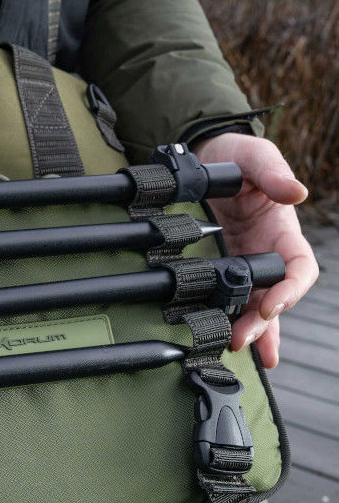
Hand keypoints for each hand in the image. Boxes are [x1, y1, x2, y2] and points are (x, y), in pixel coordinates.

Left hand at [192, 133, 317, 367]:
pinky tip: (217, 336)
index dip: (291, 289)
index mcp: (282, 231)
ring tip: (234, 348)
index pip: (299, 267)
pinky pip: (224, 294)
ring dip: (246, 327)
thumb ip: (272, 174)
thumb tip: (295, 192)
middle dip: (263, 321)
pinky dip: (223, 315)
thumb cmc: (237, 154)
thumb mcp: (255, 156)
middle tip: (242, 339)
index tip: (275, 304)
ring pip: (251, 302)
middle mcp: (266, 252)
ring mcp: (241, 261)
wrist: (204, 155)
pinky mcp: (216, 264)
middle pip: (274, 295)